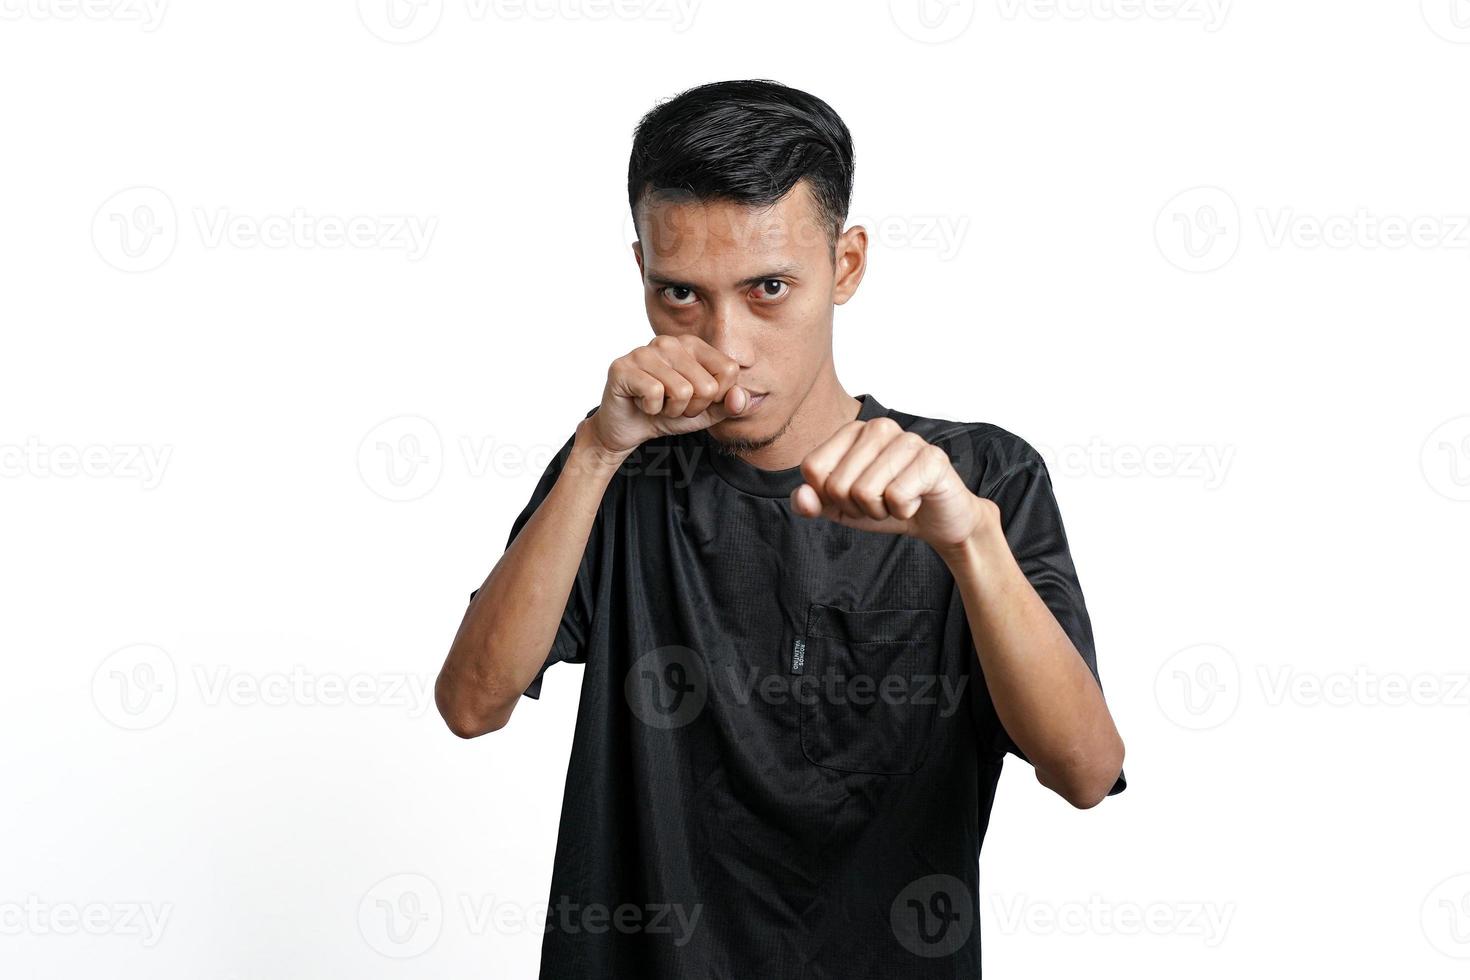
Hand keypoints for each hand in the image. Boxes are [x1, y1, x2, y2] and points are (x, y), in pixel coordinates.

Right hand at [587, 335, 752, 455]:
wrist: (628, 428)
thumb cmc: (666, 413)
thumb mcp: (706, 412)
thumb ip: (729, 404)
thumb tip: (741, 397)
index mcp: (693, 345)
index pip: (729, 370)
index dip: (716, 397)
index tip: (696, 399)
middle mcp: (670, 342)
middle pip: (707, 386)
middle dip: (692, 408)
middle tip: (672, 405)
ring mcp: (644, 351)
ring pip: (682, 391)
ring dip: (671, 410)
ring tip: (658, 404)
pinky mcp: (623, 367)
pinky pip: (654, 394)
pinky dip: (651, 409)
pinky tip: (641, 402)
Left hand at [791, 417, 997, 551]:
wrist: (937, 519)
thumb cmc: (887, 505)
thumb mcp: (840, 508)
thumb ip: (811, 502)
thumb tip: (802, 496)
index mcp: (851, 431)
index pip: (812, 469)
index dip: (829, 496)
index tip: (854, 496)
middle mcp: (878, 427)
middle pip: (838, 485)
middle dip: (857, 507)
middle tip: (881, 501)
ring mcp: (908, 439)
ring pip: (865, 492)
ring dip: (881, 511)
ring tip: (898, 500)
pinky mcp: (932, 458)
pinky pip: (897, 497)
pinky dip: (904, 511)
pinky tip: (916, 500)